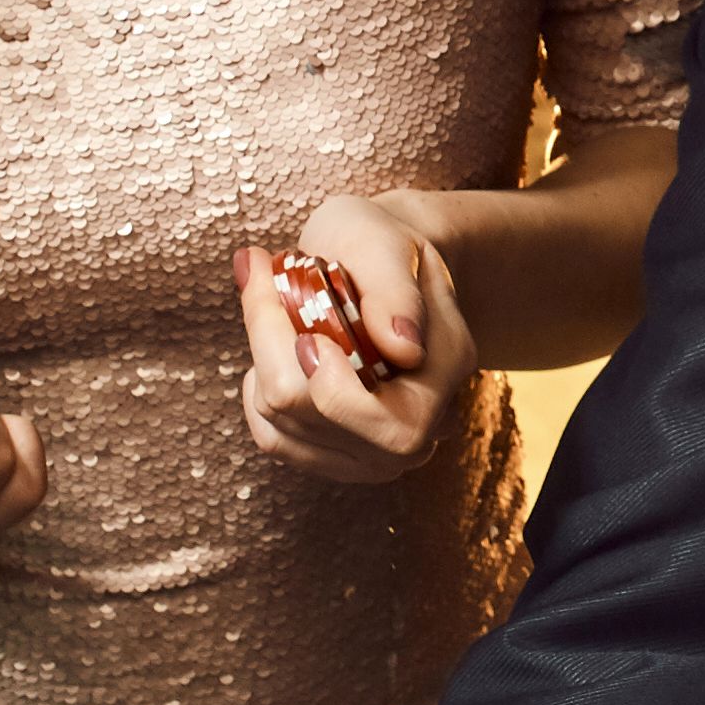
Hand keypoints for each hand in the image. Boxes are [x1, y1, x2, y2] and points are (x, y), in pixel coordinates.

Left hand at [238, 194, 477, 481]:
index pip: (392, 426)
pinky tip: (274, 352)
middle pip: (320, 422)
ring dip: (261, 358)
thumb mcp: (387, 245)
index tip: (306, 333)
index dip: (335, 390)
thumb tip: (404, 349)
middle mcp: (420, 431)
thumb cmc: (379, 248)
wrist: (374, 269)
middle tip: (263, 279)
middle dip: (275, 352)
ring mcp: (377, 455)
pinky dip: (258, 390)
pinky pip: (273, 438)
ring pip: (284, 427)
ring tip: (271, 299)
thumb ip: (396, 293)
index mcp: (446, 373)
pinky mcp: (334, 458)